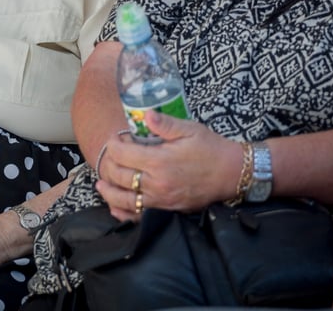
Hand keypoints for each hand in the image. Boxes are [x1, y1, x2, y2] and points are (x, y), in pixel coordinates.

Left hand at [95, 111, 241, 221]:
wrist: (232, 173)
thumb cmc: (211, 148)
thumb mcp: (189, 129)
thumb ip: (164, 124)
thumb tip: (145, 115)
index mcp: (160, 161)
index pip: (123, 154)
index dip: (114, 145)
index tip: (115, 139)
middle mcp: (157, 183)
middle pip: (120, 176)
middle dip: (108, 165)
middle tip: (108, 157)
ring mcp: (162, 200)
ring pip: (125, 200)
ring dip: (109, 192)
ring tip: (101, 184)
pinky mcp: (168, 210)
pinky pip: (140, 216)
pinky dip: (124, 213)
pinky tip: (115, 207)